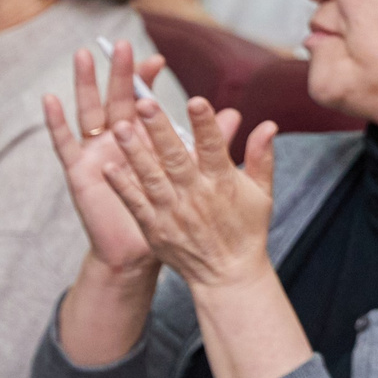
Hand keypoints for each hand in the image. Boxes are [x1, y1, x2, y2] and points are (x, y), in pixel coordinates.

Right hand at [44, 43, 235, 274]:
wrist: (147, 250)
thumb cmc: (172, 211)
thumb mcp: (193, 174)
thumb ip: (210, 143)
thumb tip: (234, 114)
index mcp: (145, 138)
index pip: (145, 101)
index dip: (148, 80)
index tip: (158, 60)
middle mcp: (118, 140)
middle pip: (116, 100)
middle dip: (118, 73)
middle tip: (120, 45)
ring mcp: (97, 154)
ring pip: (88, 112)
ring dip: (85, 85)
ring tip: (82, 56)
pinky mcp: (80, 172)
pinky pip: (64, 144)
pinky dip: (55, 122)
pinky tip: (50, 99)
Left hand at [100, 81, 275, 288]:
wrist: (228, 275)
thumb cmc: (246, 230)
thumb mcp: (261, 193)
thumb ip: (261, 157)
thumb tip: (268, 125)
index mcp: (222, 183)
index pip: (214, 148)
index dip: (206, 125)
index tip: (195, 101)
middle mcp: (196, 195)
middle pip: (176, 158)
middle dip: (160, 131)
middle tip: (145, 104)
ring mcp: (173, 212)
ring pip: (151, 177)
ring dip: (135, 153)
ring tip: (120, 127)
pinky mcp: (155, 228)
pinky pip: (136, 204)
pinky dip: (123, 187)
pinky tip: (109, 167)